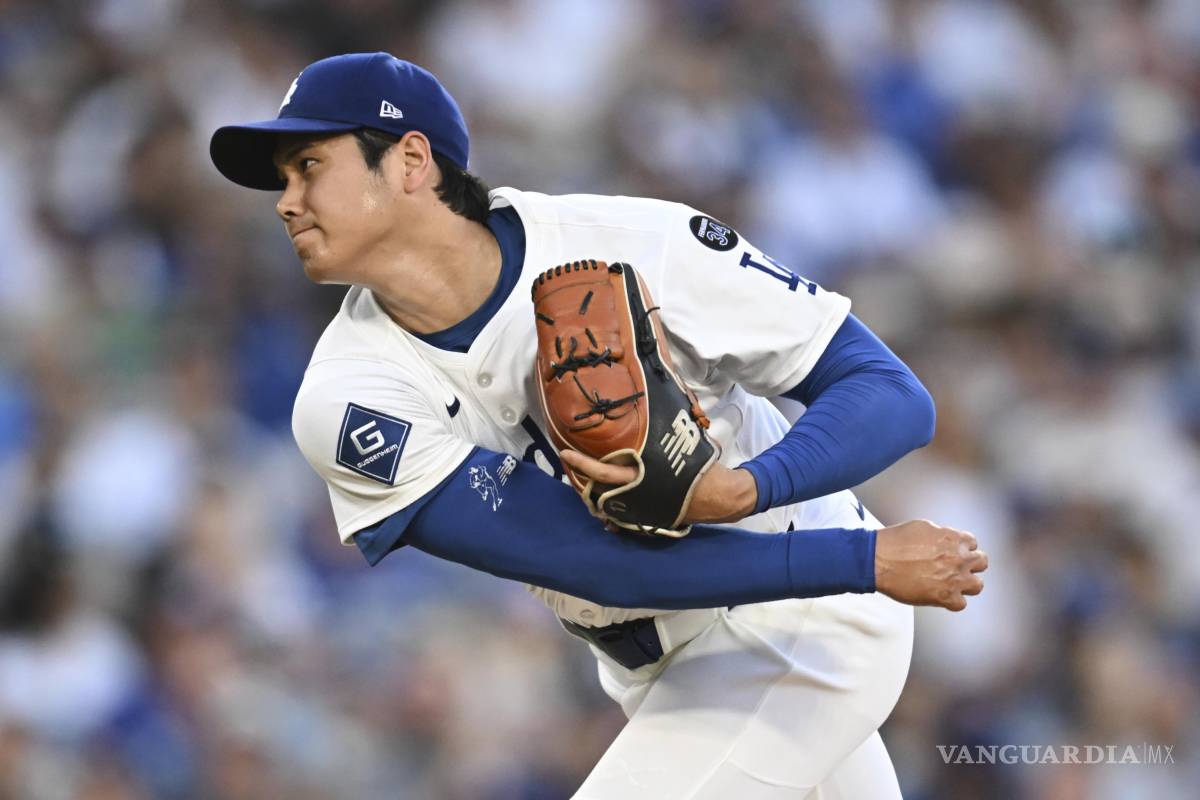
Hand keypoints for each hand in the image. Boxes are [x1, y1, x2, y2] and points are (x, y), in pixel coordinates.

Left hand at [558, 450, 757, 523]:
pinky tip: (602, 502)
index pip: (604, 470)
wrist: (720, 497)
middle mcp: (636, 494)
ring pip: (605, 505)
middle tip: (567, 461)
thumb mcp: (680, 443)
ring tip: (580, 478)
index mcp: (643, 474)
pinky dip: (610, 511)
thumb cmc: (700, 465)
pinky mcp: (645, 519)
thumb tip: (654, 397)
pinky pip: (620, 517)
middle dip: (580, 476)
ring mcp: (639, 510)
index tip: (564, 453)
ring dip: (591, 494)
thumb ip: (659, 433)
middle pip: (598, 489)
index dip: (582, 463)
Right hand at [874, 520, 987, 611]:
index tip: (954, 552)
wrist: (879, 560)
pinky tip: (942, 597)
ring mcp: (955, 579)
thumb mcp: (922, 526)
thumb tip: (944, 538)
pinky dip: (952, 602)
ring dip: (967, 584)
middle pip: (982, 562)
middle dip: (971, 564)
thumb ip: (941, 534)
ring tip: (953, 585)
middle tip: (958, 568)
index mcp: (954, 539)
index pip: (972, 543)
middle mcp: (959, 558)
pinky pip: (961, 604)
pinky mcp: (945, 597)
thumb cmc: (895, 542)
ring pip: (978, 585)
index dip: (962, 548)